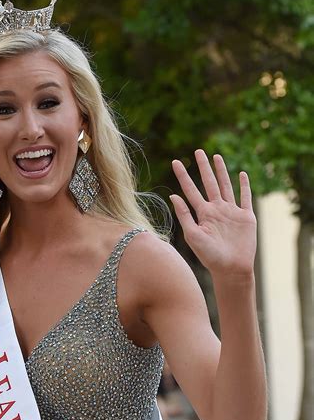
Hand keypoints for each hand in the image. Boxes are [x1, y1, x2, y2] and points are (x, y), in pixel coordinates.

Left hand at [170, 150, 256, 279]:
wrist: (231, 268)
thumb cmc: (210, 256)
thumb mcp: (193, 235)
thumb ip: (184, 215)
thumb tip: (173, 195)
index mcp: (203, 214)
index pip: (190, 190)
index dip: (183, 176)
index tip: (175, 162)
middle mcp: (216, 210)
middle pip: (209, 183)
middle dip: (203, 167)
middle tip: (198, 151)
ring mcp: (231, 212)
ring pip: (226, 186)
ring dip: (222, 172)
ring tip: (217, 157)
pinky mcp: (246, 217)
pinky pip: (245, 198)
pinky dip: (244, 186)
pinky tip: (242, 174)